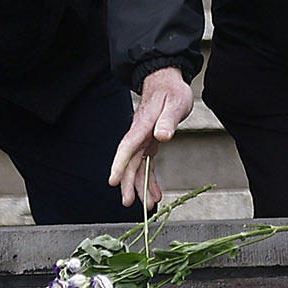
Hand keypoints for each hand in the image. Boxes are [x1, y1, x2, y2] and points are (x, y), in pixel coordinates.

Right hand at [108, 67, 194, 210]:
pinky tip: (155, 194)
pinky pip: (146, 164)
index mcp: (142, 125)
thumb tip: (162, 136)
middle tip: (128, 202)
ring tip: (147, 205)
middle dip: (127, 183)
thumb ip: (168, 120)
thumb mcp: (175, 104)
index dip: (119, 165)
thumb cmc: (172, 91)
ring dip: (140, 186)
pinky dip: (150, 179)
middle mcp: (138, 134)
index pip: (127, 147)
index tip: (112, 181)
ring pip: (137, 166)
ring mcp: (142, 139)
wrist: (167, 81)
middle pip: (129, 162)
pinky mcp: (148, 142)